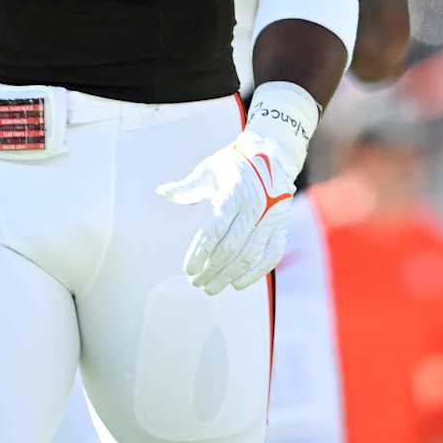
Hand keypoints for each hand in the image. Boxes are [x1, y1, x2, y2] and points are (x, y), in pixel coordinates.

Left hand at [156, 81, 316, 295]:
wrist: (271, 155)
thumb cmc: (232, 164)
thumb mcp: (208, 170)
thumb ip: (186, 187)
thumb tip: (161, 192)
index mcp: (233, 193)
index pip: (214, 231)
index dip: (199, 253)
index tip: (187, 269)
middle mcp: (255, 207)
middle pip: (230, 248)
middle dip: (211, 270)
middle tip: (195, 282)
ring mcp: (271, 219)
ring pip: (249, 256)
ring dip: (228, 276)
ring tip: (211, 287)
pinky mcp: (281, 227)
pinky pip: (270, 256)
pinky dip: (255, 273)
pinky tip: (237, 283)